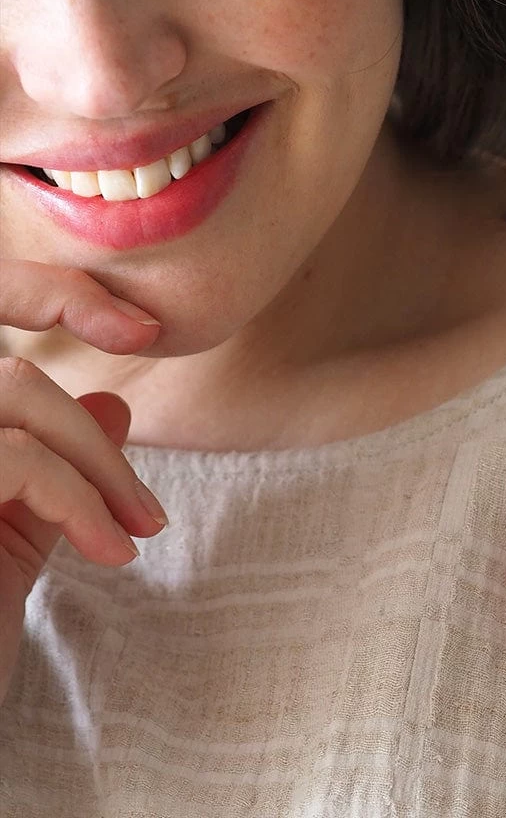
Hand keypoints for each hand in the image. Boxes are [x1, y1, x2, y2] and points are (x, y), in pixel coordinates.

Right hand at [0, 258, 168, 703]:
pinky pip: (18, 457)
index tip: (134, 329)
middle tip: (150, 513)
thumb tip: (112, 403)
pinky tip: (111, 551)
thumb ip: (55, 470)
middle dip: (94, 440)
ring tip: (137, 532)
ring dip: (102, 470)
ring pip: (21, 396)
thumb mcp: (16, 540)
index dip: (47, 294)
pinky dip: (83, 499)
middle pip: (15, 375)